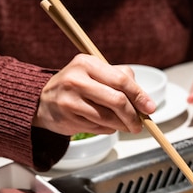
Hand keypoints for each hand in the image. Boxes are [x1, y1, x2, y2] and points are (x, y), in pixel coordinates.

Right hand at [32, 54, 156, 134]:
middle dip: (133, 116)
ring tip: (126, 126)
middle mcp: (76, 80)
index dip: (139, 96)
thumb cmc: (76, 86)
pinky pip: (98, 128)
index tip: (150, 108)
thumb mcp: (95, 72)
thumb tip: (144, 100)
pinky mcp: (68, 119)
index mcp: (86, 63)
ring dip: (122, 125)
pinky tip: (107, 125)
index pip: (121, 80)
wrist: (43, 101)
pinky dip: (108, 129)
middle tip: (140, 124)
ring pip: (108, 118)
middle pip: (117, 101)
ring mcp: (70, 100)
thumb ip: (120, 78)